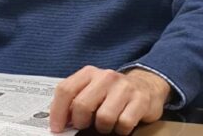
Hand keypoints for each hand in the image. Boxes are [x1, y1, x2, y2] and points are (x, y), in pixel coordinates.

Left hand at [49, 66, 169, 134]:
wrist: (146, 85)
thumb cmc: (112, 92)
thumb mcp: (91, 90)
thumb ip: (75, 100)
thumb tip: (59, 122)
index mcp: (89, 73)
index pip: (65, 90)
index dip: (58, 112)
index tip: (57, 128)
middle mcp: (106, 77)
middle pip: (82, 105)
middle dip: (80, 122)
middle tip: (85, 125)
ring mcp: (124, 87)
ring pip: (104, 118)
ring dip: (103, 127)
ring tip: (106, 124)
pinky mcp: (141, 99)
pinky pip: (124, 124)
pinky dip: (120, 130)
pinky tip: (121, 124)